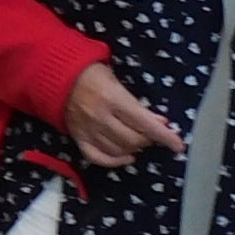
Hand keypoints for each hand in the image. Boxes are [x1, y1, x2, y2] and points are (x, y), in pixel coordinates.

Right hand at [62, 61, 182, 168]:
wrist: (55, 75)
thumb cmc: (91, 73)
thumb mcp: (116, 80)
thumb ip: (137, 103)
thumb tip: (160, 121)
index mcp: (112, 99)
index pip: (144, 123)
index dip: (164, 135)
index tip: (179, 145)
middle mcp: (100, 117)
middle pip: (133, 140)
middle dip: (148, 139)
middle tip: (151, 133)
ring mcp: (88, 130)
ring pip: (118, 150)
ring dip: (134, 148)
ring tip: (138, 140)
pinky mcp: (78, 138)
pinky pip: (98, 157)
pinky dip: (114, 161)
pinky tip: (126, 157)